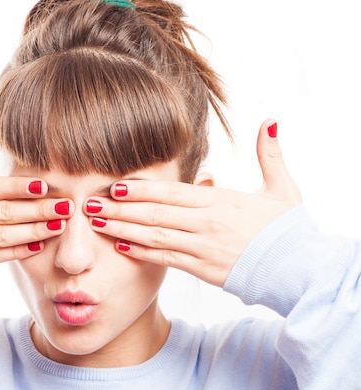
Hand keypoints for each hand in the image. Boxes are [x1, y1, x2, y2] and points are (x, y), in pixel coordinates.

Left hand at [84, 120, 301, 286]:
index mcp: (220, 202)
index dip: (142, 188)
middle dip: (120, 208)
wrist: (299, 270)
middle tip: (89, 203)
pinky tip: (122, 247)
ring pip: (155, 237)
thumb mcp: (283, 188)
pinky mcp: (204, 270)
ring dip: (123, 230)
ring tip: (96, 223)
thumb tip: (270, 120)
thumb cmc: (287, 230)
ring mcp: (203, 248)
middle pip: (156, 214)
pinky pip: (167, 260)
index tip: (116, 184)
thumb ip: (270, 153)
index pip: (173, 192)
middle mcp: (207, 224)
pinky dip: (143, 253)